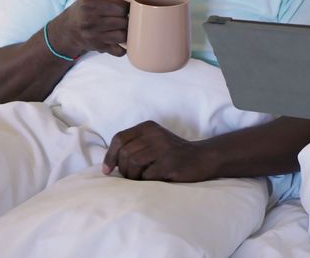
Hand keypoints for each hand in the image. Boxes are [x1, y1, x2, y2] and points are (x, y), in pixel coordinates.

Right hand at [48, 0, 136, 57]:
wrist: (68, 27)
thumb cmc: (86, 7)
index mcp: (91, 3)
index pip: (121, 7)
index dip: (127, 7)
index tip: (124, 7)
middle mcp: (90, 19)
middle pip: (123, 22)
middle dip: (127, 19)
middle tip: (123, 17)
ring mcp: (93, 35)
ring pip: (122, 36)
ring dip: (126, 32)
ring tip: (121, 26)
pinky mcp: (97, 47)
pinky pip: (119, 51)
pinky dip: (122, 47)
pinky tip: (118, 39)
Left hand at [102, 120, 216, 181]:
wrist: (202, 158)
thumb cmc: (172, 154)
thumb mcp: (153, 142)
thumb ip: (133, 147)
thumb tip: (109, 165)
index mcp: (148, 127)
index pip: (120, 139)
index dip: (110, 156)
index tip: (108, 171)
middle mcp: (155, 134)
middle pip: (125, 153)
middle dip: (124, 169)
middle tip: (133, 176)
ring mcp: (163, 148)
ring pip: (133, 163)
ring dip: (134, 176)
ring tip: (143, 178)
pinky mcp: (170, 163)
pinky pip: (147, 176)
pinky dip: (147, 181)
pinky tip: (157, 178)